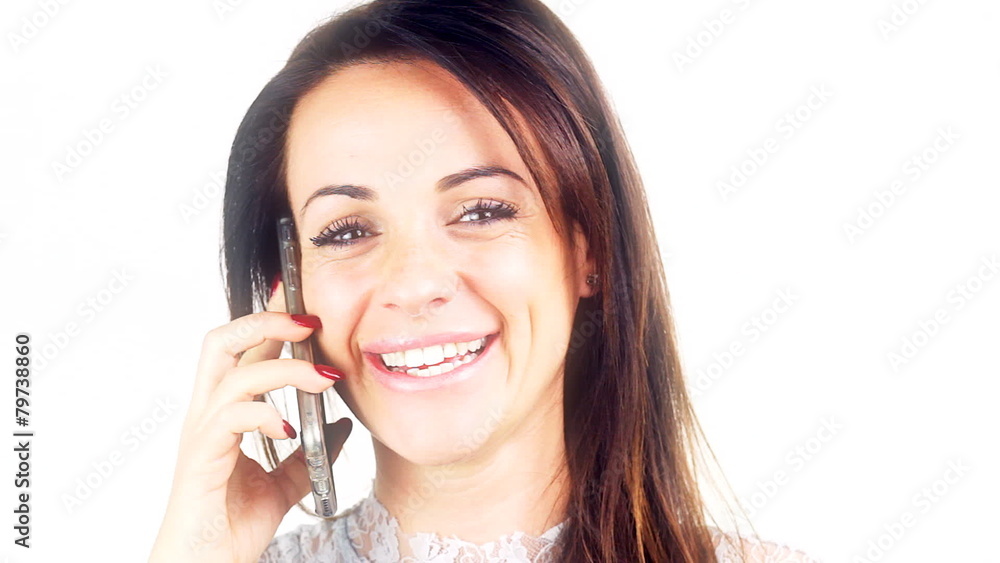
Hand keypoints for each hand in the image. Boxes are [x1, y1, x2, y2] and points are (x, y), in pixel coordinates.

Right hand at [149, 281, 352, 562]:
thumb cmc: (232, 526)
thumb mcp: (285, 484)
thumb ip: (310, 454)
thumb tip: (344, 427)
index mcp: (224, 413)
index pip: (243, 348)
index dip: (271, 320)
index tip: (309, 305)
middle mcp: (208, 415)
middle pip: (221, 340)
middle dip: (266, 320)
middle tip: (311, 321)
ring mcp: (202, 435)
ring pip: (233, 373)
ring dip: (284, 368)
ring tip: (324, 378)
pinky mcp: (203, 459)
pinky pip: (229, 418)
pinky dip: (263, 414)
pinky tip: (289, 430)